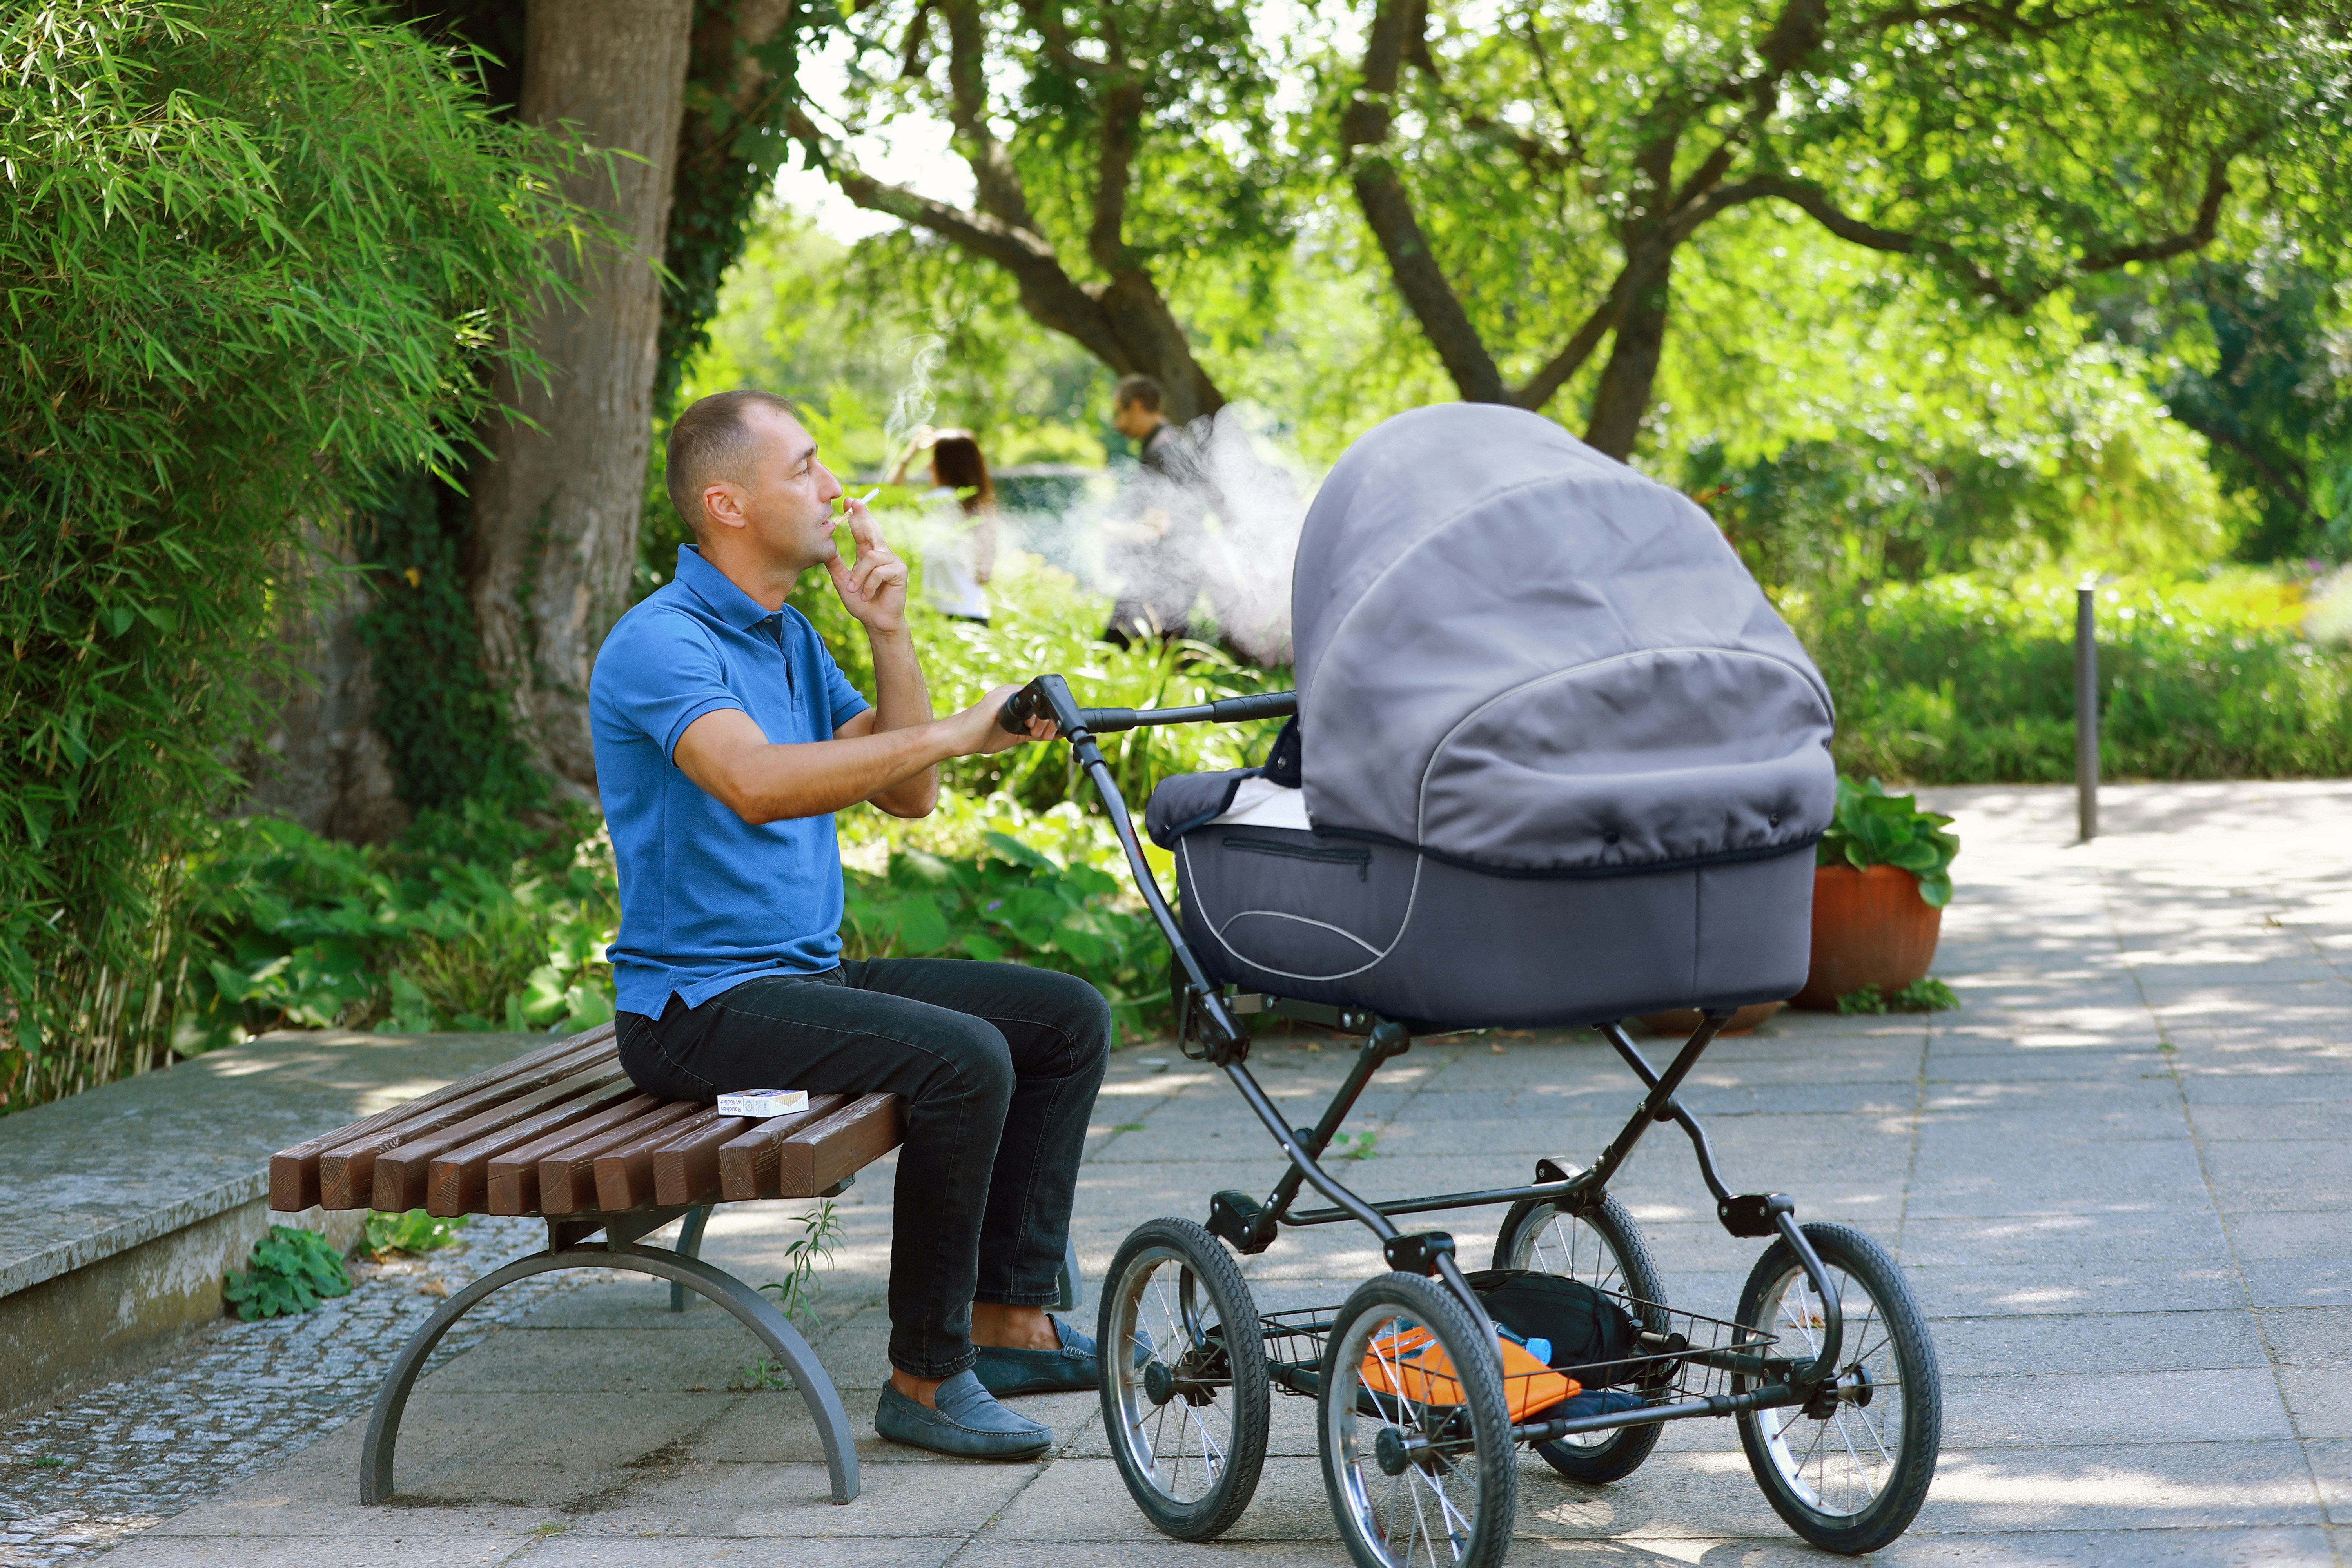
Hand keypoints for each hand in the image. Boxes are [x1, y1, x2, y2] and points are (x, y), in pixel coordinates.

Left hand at [825, 497, 908, 633]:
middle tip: (854, 503)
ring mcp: (892, 562)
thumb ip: (835, 564)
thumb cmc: (861, 602)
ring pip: (870, 558)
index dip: (858, 515)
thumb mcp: (842, 580)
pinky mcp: (899, 572)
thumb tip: (824, 544)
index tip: (849, 501)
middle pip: (872, 531)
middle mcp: (882, 554)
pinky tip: (867, 595)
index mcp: (869, 554)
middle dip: (863, 516)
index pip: (864, 530)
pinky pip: (879, 571)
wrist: (876, 622)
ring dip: (858, 576)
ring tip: (853, 589)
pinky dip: (869, 585)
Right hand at [958, 685, 1058, 755]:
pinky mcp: (995, 700)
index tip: (1051, 734)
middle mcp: (1009, 692)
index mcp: (1015, 699)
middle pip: (1039, 699)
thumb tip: (1057, 734)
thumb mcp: (1016, 735)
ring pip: (1032, 700)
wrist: (958, 739)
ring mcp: (1001, 694)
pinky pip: (1017, 703)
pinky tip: (1029, 725)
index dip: (1050, 717)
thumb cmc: (983, 736)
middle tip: (1045, 736)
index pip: (1040, 702)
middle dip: (1048, 719)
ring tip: (1036, 733)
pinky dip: (1028, 715)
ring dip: (1040, 718)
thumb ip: (1035, 732)